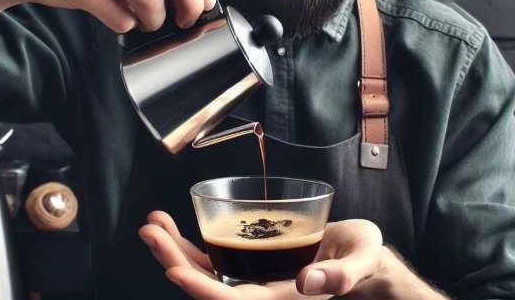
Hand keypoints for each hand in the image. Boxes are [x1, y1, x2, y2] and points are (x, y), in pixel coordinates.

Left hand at [139, 211, 401, 299]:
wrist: (360, 255)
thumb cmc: (364, 256)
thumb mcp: (363, 258)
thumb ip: (343, 274)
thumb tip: (309, 282)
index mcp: (285, 299)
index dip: (203, 289)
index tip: (173, 269)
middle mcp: (262, 293)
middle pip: (209, 286)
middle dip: (175, 260)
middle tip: (151, 230)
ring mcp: (254, 278)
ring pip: (206, 272)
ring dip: (175, 250)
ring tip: (153, 223)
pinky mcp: (252, 262)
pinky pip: (215, 258)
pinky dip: (191, 243)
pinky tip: (174, 226)